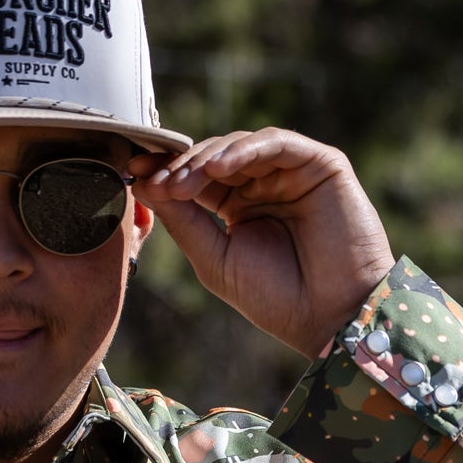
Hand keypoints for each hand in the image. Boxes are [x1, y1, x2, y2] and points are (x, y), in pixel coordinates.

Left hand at [130, 128, 395, 356]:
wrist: (331, 318)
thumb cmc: (277, 298)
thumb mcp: (215, 257)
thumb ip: (183, 219)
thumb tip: (144, 182)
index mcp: (238, 207)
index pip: (196, 177)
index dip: (165, 171)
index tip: (132, 172)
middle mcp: (265, 185)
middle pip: (214, 156)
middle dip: (181, 165)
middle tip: (157, 180)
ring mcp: (293, 173)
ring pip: (241, 145)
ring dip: (207, 158)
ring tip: (184, 180)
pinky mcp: (322, 165)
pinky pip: (278, 144)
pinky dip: (246, 150)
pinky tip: (221, 167)